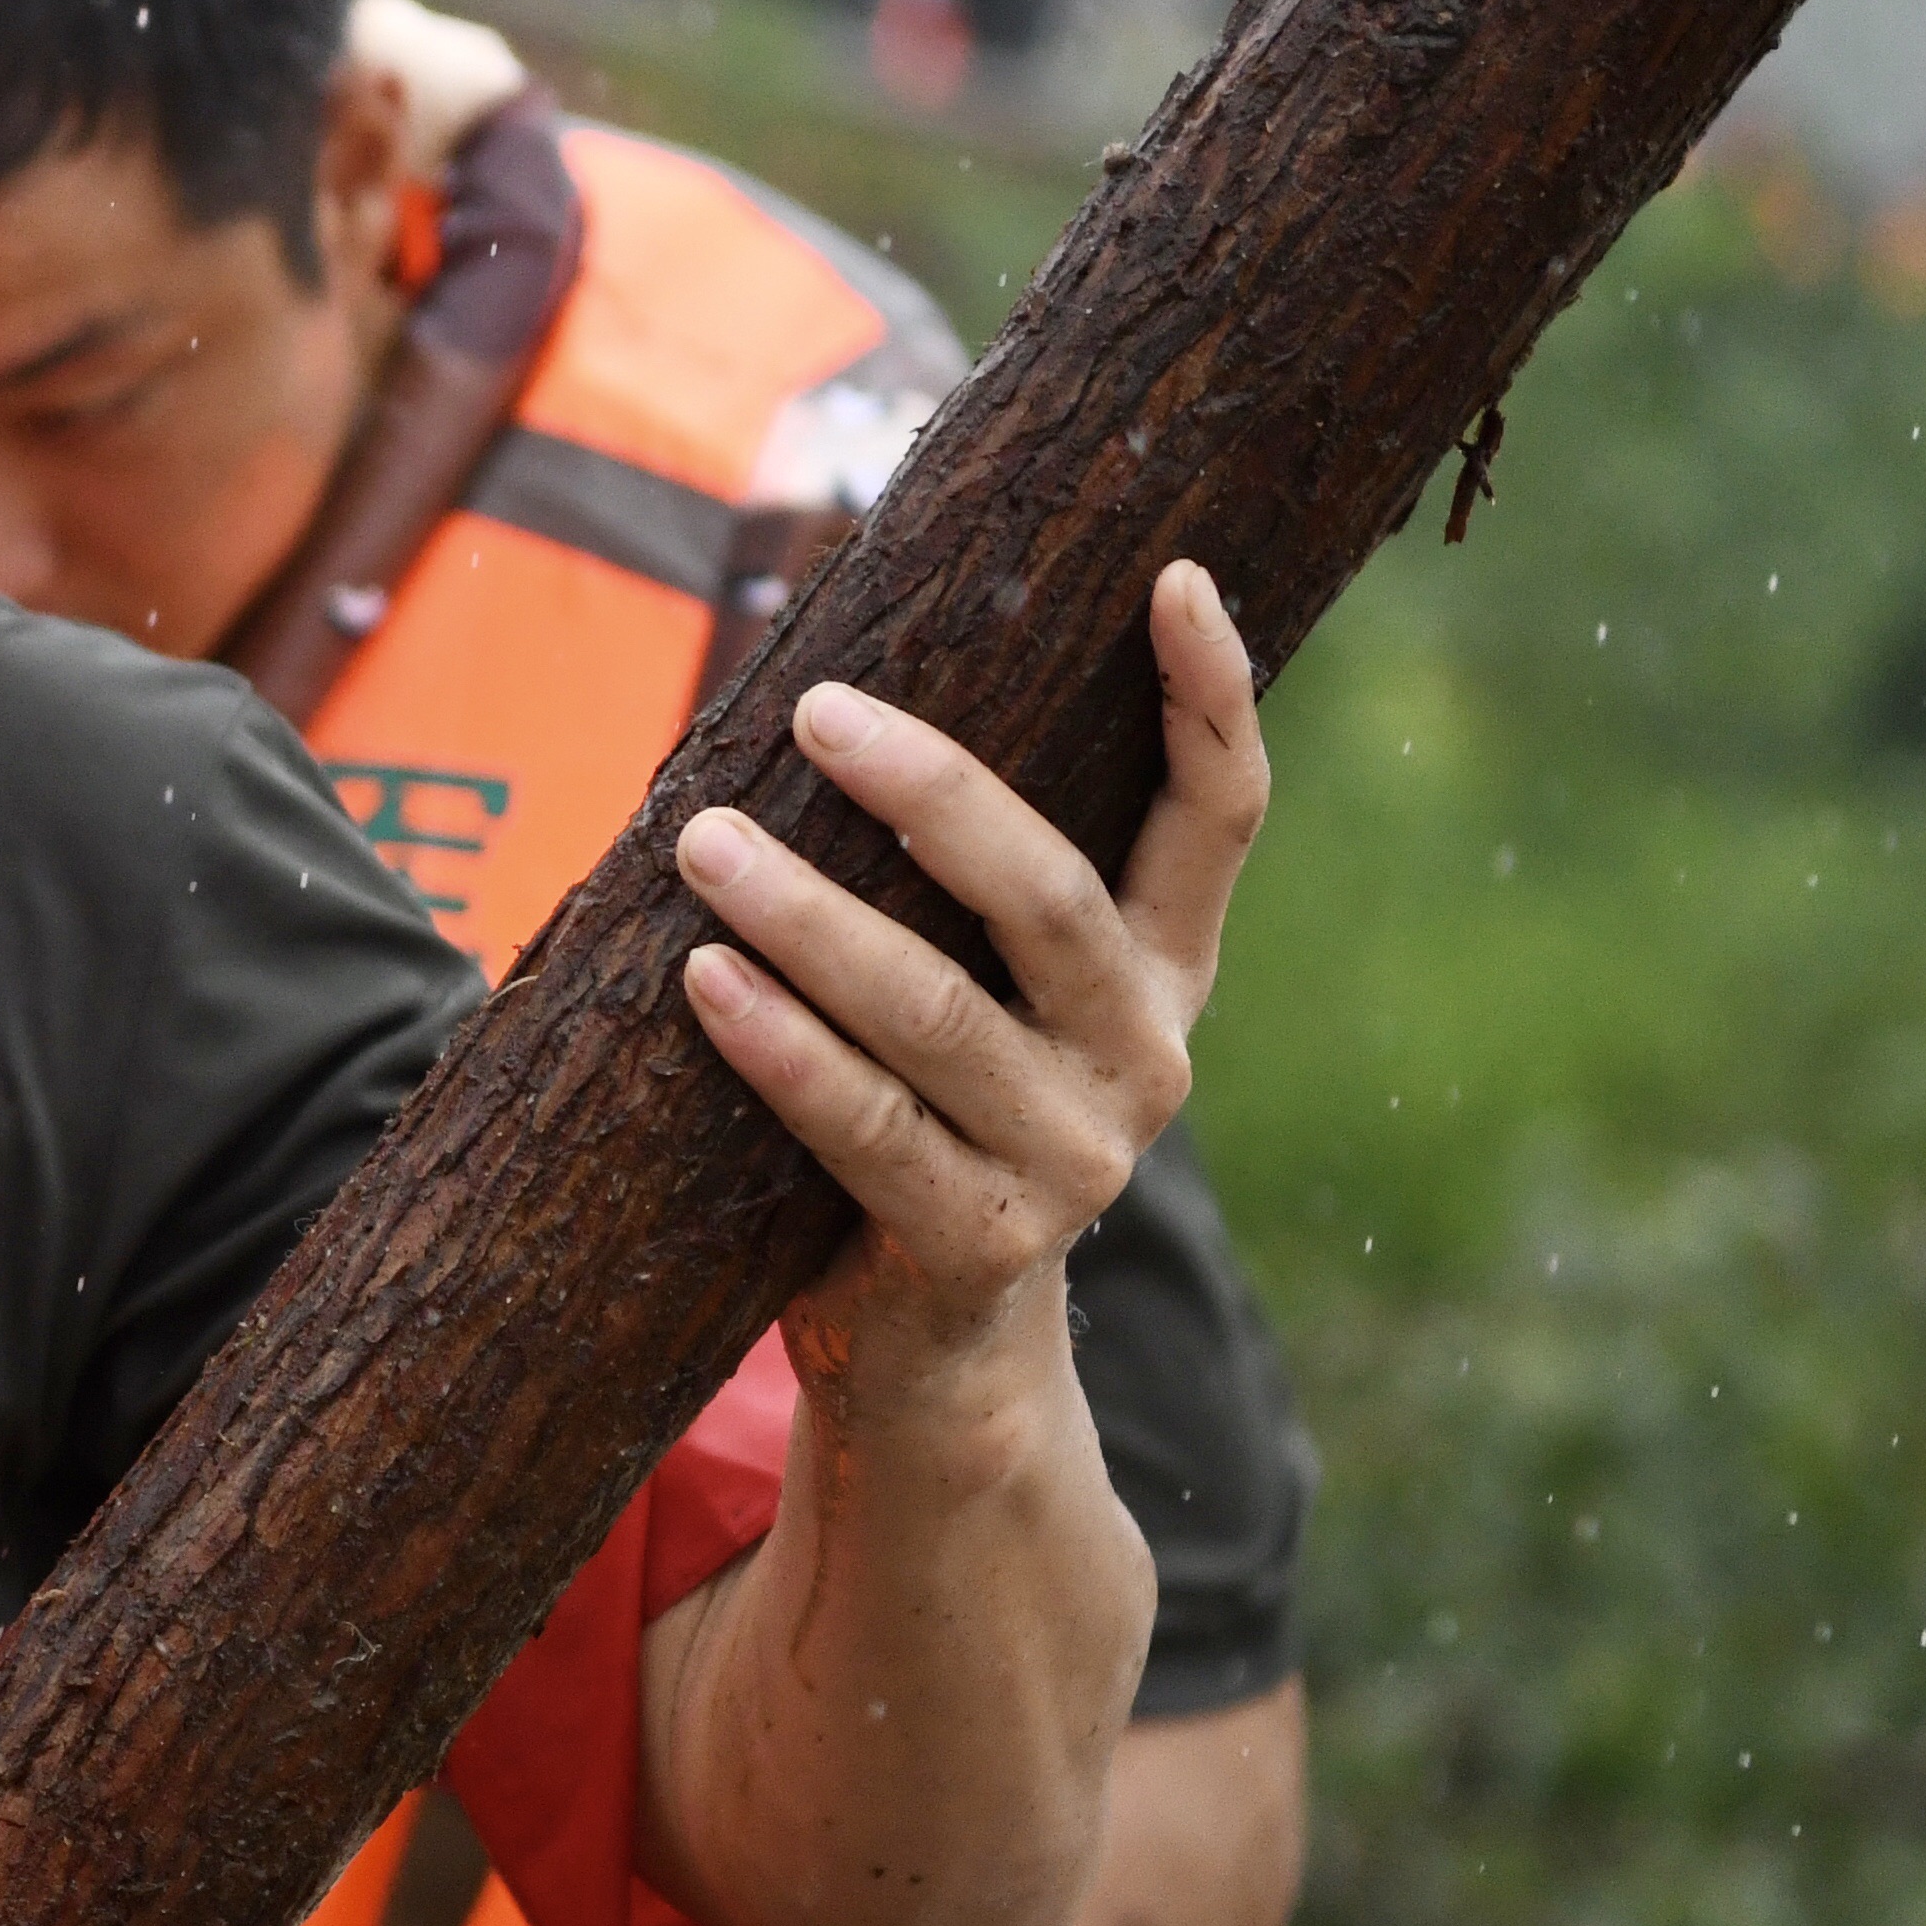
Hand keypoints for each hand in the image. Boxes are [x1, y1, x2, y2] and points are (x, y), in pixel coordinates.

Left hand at [672, 564, 1269, 1404]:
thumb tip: (833, 695)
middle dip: (933, 795)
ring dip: (808, 919)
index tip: (1178, 576)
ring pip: (936, 1012)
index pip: (1221, 816)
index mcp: (1161, 970)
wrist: (938, 1348)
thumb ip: (958, 883)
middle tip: (815, 714)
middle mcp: (1143, 1055)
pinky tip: (704, 982)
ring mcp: (1072, 1157)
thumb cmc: (932, 1114)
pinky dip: (778, 1049)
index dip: (1214, 697)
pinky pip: (863, 1127)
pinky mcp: (981, 1240)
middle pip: (1051, 898)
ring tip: (704, 842)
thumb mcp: (981, 995)